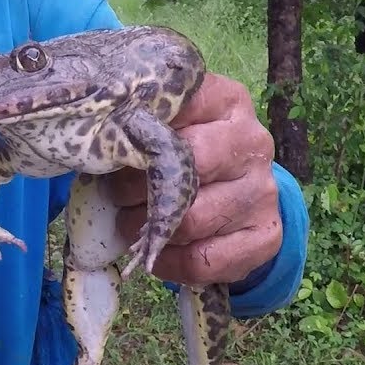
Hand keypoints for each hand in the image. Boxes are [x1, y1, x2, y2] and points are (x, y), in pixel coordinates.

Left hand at [110, 73, 281, 285]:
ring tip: (132, 224)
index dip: (135, 132)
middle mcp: (252, 141)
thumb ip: (144, 124)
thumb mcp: (170, 125)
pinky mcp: (266, 235)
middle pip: (186, 166)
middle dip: (138, 187)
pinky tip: (159, 254)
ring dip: (150, 228)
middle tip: (116, 196)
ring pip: (192, 219)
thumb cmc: (188, 153)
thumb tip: (97, 138)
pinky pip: (204, 259)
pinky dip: (170, 263)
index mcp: (226, 101)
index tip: (111, 147)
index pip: (175, 108)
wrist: (240, 197)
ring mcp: (263, 190)